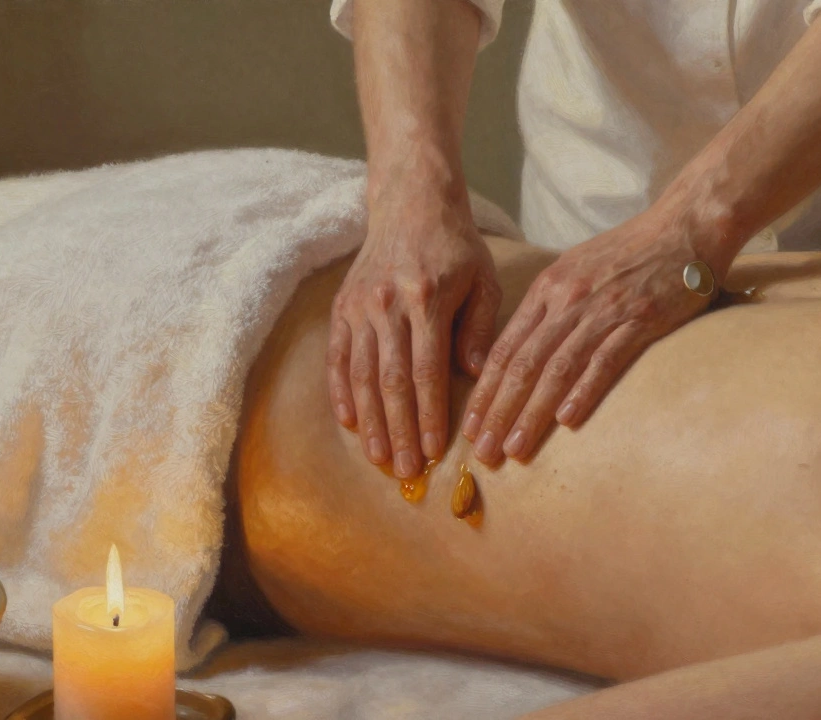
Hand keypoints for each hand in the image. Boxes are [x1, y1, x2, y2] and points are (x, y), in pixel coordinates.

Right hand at [328, 192, 499, 477]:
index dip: (428, 416)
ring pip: (361, 375)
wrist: (411, 202)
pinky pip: (338, 356)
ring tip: (378, 458)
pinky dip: (341, 391)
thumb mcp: (483, 279)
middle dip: (397, 431)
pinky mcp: (342, 307)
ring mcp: (359, 307)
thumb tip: (471, 374)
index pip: (426, 371)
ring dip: (369, 421)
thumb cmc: (457, 246)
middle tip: (405, 471)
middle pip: (390, 382)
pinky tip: (348, 421)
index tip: (434, 451)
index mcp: (425, 299)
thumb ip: (478, 328)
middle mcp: (386, 305)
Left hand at [461, 208, 730, 463]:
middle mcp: (567, 301)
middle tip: (482, 451)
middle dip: (498, 412)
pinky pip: (605, 360)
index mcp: (547, 290)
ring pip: (556, 369)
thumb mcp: (573, 271)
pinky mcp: (640, 320)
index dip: (484, 391)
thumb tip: (518, 353)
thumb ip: (546, 310)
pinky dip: (584, 392)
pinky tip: (567, 421)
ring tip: (515, 449)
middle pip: (522, 364)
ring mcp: (602, 311)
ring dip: (532, 413)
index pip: (504, 348)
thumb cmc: (626, 254)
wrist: (683, 228)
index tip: (468, 426)